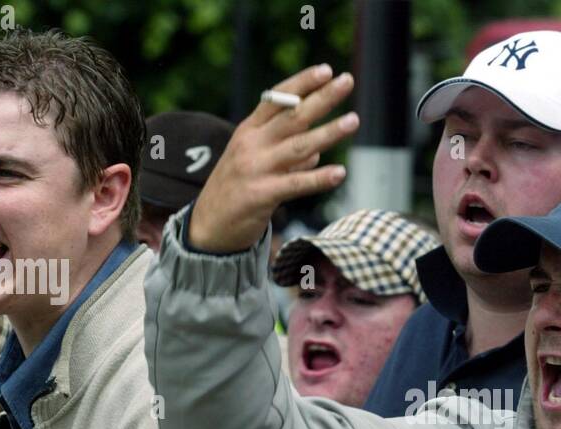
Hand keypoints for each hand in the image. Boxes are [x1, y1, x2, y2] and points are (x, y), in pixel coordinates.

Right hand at [189, 64, 359, 252]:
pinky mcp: (261, 195)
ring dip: (328, 133)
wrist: (208, 227)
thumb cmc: (236, 190)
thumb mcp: (254, 161)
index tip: (326, 70)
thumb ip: (285, 152)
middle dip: (322, 98)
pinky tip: (340, 173)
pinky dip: (318, 178)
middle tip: (347, 81)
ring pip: (299, 147)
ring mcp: (255, 169)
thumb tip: (317, 151)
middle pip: (292, 116)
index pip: (277, 99)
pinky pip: (296, 185)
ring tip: (353, 120)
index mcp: (248, 130)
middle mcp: (251, 144)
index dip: (302, 83)